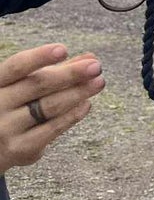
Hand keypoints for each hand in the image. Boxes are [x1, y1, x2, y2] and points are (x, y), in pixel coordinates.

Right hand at [0, 44, 104, 171]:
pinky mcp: (19, 149)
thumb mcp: (21, 86)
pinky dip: (72, 115)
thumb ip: (53, 71)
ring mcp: (6, 129)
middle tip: (95, 67)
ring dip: (78, 93)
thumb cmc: (9, 107)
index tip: (63, 50)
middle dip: (70, 74)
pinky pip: (52, 129)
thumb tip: (89, 58)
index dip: (39, 57)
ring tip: (99, 82)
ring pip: (48, 107)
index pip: (16, 67)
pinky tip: (86, 104)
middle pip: (37, 85)